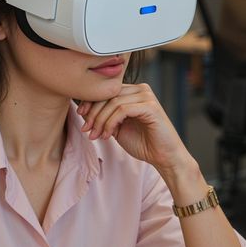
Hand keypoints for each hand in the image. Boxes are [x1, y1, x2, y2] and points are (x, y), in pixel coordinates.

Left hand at [78, 83, 193, 173]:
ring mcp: (146, 96)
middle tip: (86, 130)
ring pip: (113, 102)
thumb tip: (84, 112)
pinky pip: (122, 110)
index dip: (90, 102)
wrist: (164, 157)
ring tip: (96, 136)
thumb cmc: (143, 143)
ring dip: (100, 121)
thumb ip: (105, 117)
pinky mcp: (150, 106)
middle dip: (93, 113)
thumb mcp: (118, 128)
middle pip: (108, 95)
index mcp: (133, 92)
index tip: (81, 117)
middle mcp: (140, 89)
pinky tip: (107, 135)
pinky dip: (110, 123)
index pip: (107, 91)